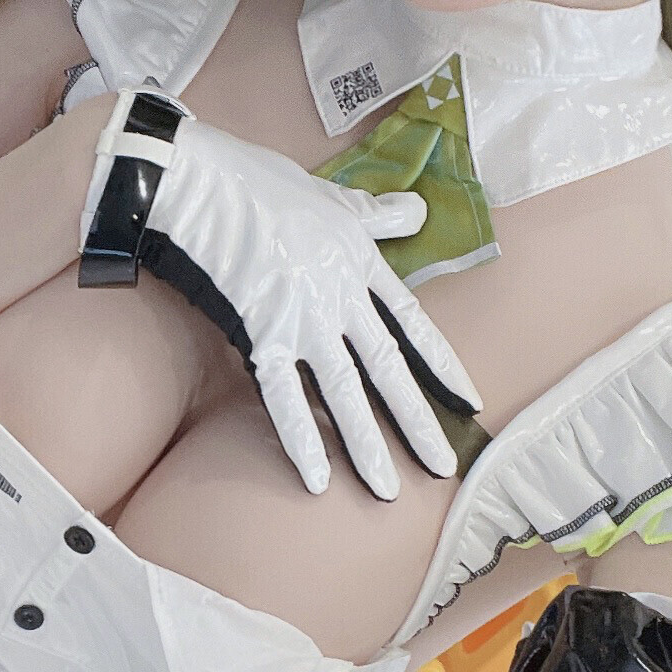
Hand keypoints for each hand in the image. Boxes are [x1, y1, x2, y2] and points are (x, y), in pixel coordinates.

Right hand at [79, 93, 479, 496]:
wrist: (202, 182)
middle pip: (388, 369)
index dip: (442, 366)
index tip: (469, 401)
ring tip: (387, 489)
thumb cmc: (261, 183)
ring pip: (344, 392)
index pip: (412, 324)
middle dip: (418, 421)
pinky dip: (300, 438)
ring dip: (368, 445)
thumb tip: (417, 212)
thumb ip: (376, 215)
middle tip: (443, 466)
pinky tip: (317, 478)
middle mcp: (341, 297)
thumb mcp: (333, 194)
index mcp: (360, 263)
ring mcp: (303, 319)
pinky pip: (282, 397)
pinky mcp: (260, 334)